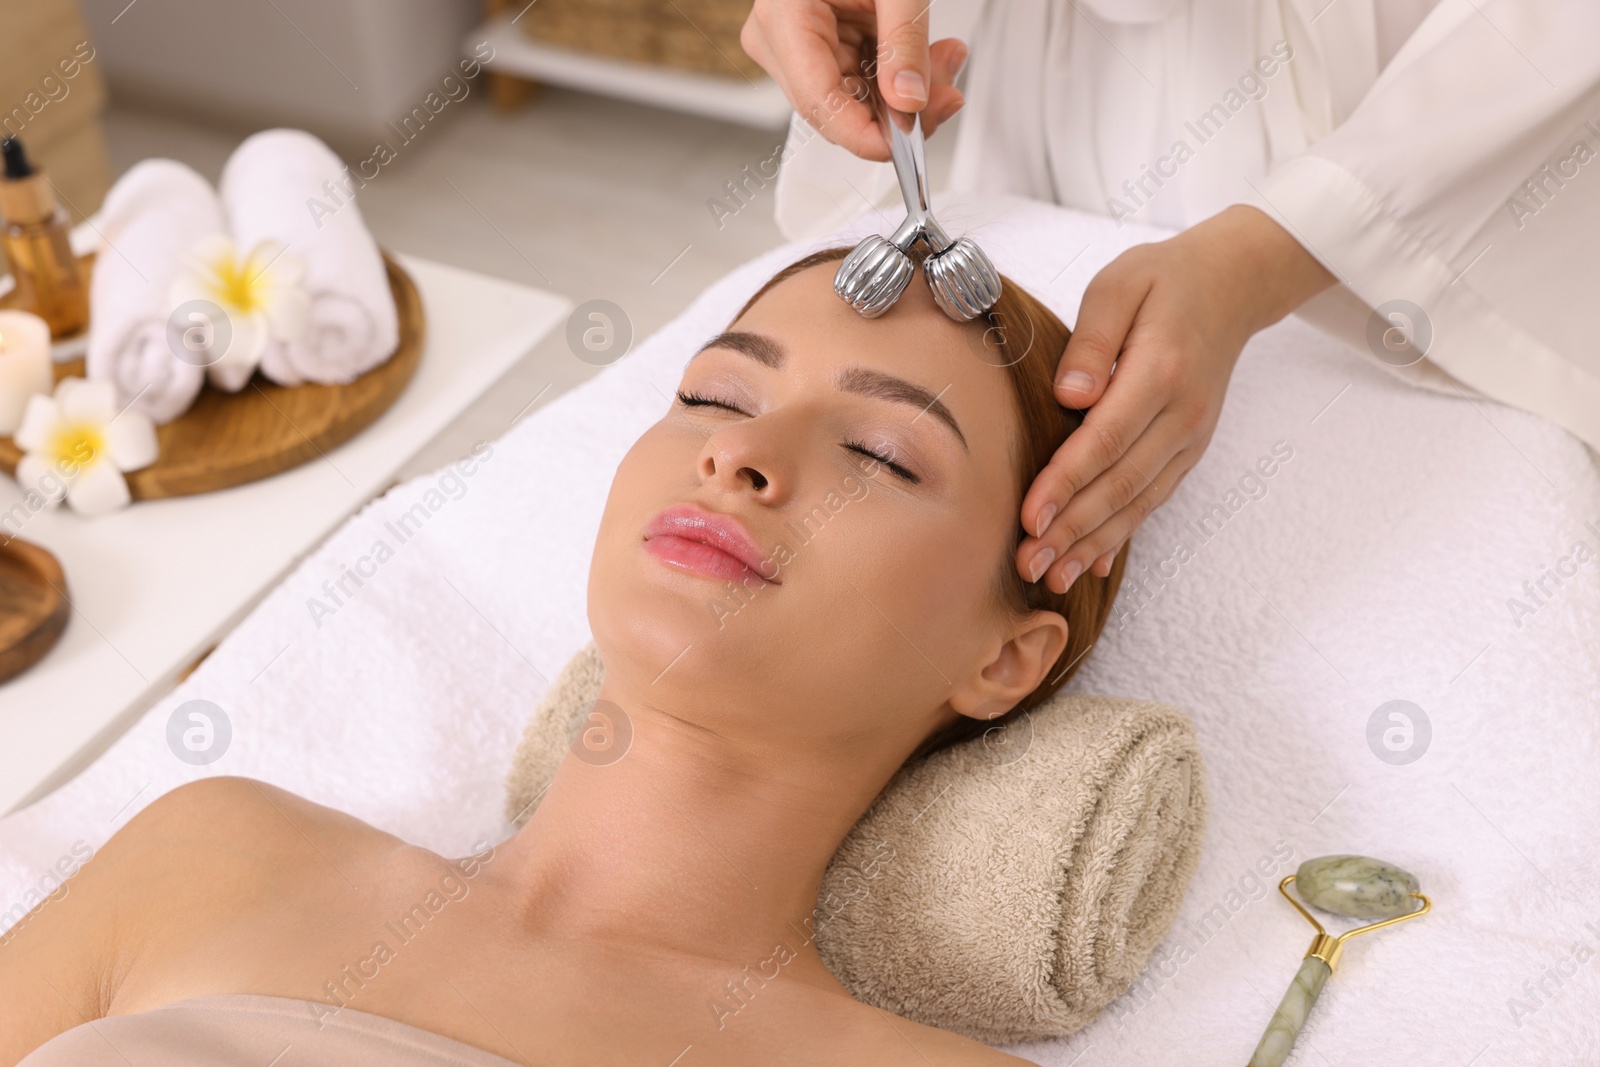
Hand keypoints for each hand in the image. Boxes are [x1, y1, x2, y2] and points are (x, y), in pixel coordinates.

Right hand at [741, 0, 969, 160]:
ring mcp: (793, 47)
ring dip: (905, 93)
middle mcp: (776, 39)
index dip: (864, 135)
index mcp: (782, 16)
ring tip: (945, 59)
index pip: (818, 102)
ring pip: (852, 102)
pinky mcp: (815, 48)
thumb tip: (910, 102)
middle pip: (837, 109)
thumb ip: (905, 43)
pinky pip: (857, 82)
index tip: (906, 144)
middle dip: (899, 110)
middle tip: (948, 88)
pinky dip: (896, 77)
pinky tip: (926, 58)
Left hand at [1017, 205, 1336, 592]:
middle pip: (1120, 484)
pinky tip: (1092, 563)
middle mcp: (1182, 415)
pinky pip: (1153, 499)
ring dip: (1093, 543)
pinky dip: (1122, 534)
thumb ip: (1091, 338)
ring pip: (1138, 502)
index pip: (1106, 440)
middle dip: (1072, 529)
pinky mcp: (1188, 449)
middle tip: (1028, 562)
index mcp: (1160, 372)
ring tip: (1052, 576)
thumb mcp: (1120, 285)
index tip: (1029, 517)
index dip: (1066, 483)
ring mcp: (1190, 438)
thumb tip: (1069, 395)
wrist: (1233, 285)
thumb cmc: (1164, 280)